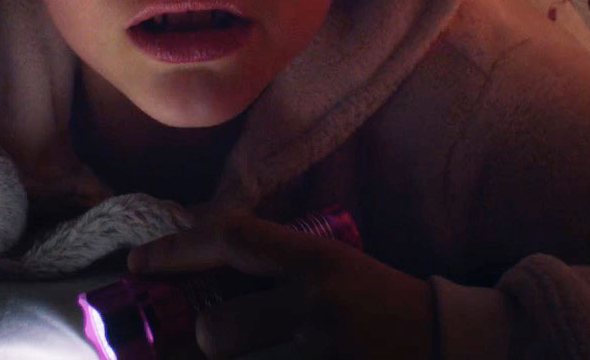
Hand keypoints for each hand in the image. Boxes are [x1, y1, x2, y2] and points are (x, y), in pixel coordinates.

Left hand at [127, 212, 432, 359]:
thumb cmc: (382, 304)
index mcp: (317, 259)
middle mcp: (315, 305)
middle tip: (210, 339)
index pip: (231, 241)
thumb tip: (194, 284)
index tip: (137, 264)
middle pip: (216, 329)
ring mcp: (321, 355)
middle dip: (204, 341)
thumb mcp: (334, 266)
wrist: (453, 344)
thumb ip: (274, 268)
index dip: (175, 249)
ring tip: (247, 351)